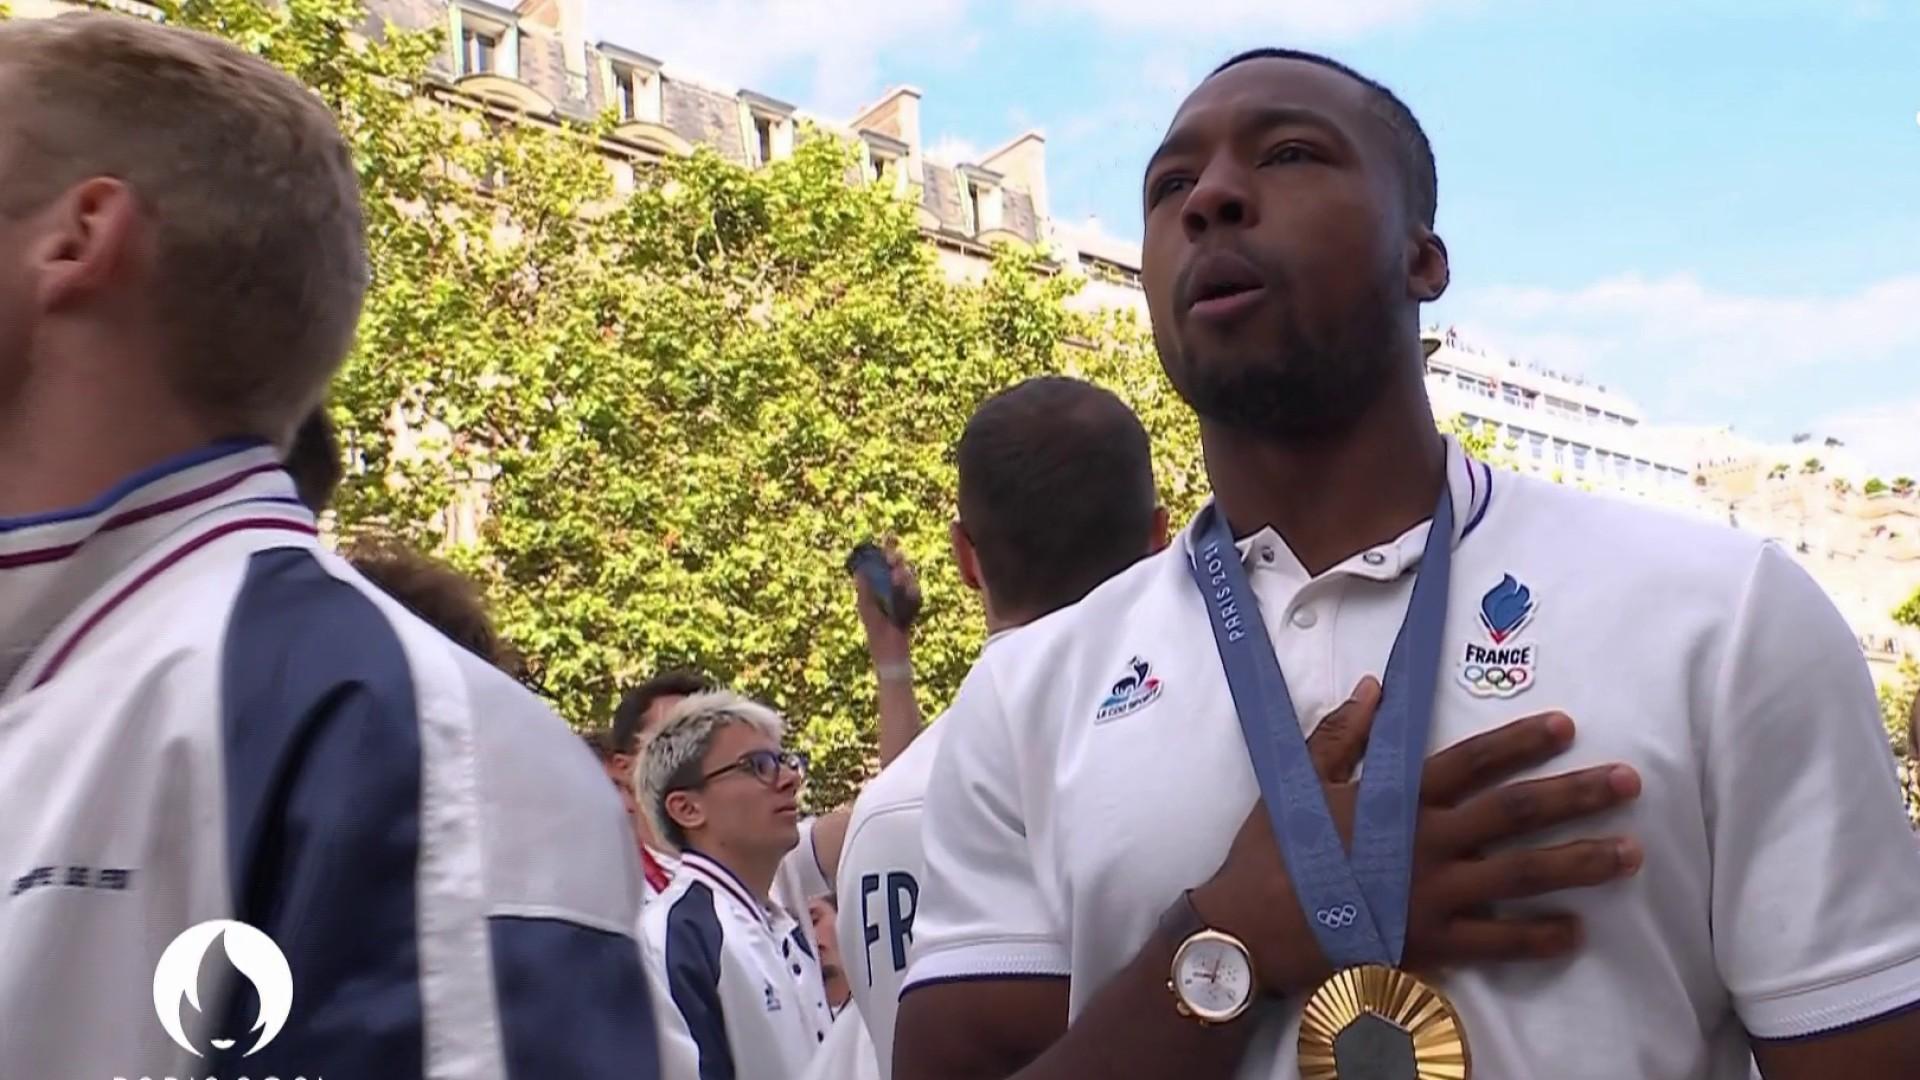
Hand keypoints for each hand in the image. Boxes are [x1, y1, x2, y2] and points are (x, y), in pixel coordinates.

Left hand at [853, 538, 921, 662]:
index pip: (886, 561)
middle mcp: (894, 586)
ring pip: (908, 578)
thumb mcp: (866, 606)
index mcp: (881, 584)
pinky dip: (911, 593)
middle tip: (894, 558)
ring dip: (903, 575)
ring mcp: (905, 595)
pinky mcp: (913, 605)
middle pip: (899, 566)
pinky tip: (908, 593)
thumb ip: (864, 589)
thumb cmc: (875, 628)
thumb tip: (859, 571)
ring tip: (897, 575)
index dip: (888, 549)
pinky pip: (915, 594)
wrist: (889, 648)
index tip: (890, 537)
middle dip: (897, 560)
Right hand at [1190, 679, 1641, 994]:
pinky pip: (1496, 942)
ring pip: (1522, 875)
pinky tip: (1577, 932)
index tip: (1565, 726)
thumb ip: (1341, 735)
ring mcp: (1433, 895)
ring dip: (1579, 861)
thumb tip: (1374, 689)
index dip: (1519, 741)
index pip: (1470, 761)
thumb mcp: (1300, 782)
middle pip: (1515, 812)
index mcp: (1397, 799)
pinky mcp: (1429, 942)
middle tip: (1629, 782)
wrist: (1250, 928)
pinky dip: (1537, 938)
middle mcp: (1426, 842)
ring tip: (1631, 853)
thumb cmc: (1273, 852)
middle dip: (1576, 795)